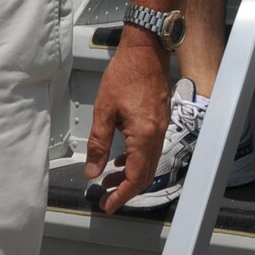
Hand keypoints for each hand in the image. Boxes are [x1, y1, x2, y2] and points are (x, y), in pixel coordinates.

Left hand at [84, 31, 169, 214]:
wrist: (146, 49)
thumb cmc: (125, 74)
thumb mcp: (104, 111)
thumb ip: (98, 144)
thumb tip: (93, 171)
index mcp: (143, 135)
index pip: (135, 178)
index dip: (121, 196)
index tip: (107, 205)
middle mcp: (157, 134)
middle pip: (146, 174)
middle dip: (126, 190)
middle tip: (107, 196)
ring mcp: (162, 126)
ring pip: (150, 162)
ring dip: (131, 175)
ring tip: (111, 178)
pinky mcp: (161, 118)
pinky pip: (152, 148)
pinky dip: (138, 159)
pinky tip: (122, 156)